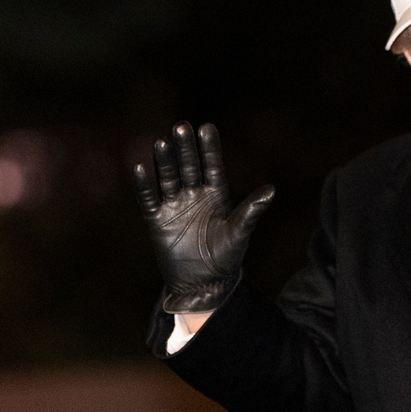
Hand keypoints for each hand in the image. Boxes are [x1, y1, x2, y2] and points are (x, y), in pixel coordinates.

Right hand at [133, 121, 274, 312]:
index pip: (212, 166)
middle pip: (188, 167)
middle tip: (181, 126)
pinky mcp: (157, 221)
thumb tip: (271, 190)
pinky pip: (149, 199)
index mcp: (216, 195)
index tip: (206, 127)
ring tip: (162, 142)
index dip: (209, 148)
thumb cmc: (225, 258)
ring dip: (165, 161)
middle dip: (185, 148)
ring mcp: (175, 206)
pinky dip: (144, 185)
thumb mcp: (239, 233)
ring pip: (168, 178)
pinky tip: (140, 167)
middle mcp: (194, 196)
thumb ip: (251, 211)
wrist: (203, 284)